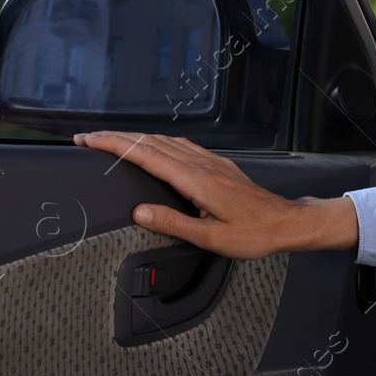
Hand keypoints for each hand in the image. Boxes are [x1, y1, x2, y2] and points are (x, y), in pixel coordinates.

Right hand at [73, 131, 358, 258]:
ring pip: (166, 141)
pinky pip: (182, 146)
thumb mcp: (210, 237)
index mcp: (195, 180)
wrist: (287, 222)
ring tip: (112, 140)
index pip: (146, 154)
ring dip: (136, 138)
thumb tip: (139, 211)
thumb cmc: (254, 233)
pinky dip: (158, 142)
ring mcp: (211, 162)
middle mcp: (202, 165)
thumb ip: (173, 223)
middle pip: (151, 143)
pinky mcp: (219, 166)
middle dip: (116, 138)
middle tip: (87, 138)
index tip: (88, 141)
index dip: (114, 146)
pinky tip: (155, 145)